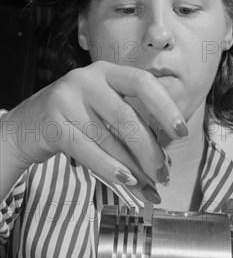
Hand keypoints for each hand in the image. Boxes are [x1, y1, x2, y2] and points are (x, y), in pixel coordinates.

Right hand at [1, 61, 186, 202]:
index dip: (165, 107)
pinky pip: (87, 150)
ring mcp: (67, 99)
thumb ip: (131, 121)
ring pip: (109, 139)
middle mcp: (87, 80)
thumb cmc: (76, 118)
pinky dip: (109, 168)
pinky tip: (125, 181)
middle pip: (127, 117)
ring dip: (133, 167)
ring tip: (150, 186)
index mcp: (107, 72)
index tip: (181, 131)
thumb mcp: (103, 107)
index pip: (143, 83)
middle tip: (163, 174)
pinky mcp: (53, 124)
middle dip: (150, 150)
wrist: (26, 126)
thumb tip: (163, 158)